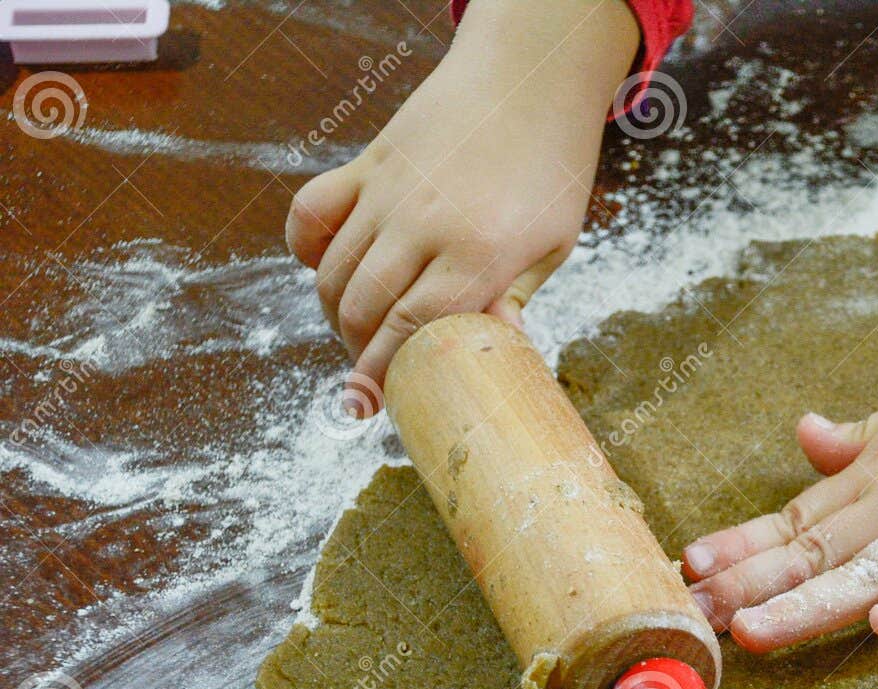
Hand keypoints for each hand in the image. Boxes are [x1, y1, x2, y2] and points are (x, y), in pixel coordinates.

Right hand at [284, 0, 639, 385]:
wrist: (528, 79)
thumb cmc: (551, 168)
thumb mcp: (554, 243)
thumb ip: (514, 299)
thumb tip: (495, 353)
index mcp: (479, 252)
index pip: (414, 328)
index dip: (384, 371)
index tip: (371, 402)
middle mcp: (425, 223)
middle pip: (364, 308)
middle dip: (359, 351)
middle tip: (371, 370)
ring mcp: (389, 191)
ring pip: (332, 271)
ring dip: (335, 314)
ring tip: (357, 333)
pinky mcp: (367, 164)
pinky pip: (311, 214)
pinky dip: (306, 249)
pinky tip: (326, 270)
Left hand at [682, 282, 877, 651]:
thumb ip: (861, 440)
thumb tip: (807, 434)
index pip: (798, 519)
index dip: (742, 545)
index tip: (687, 568)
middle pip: (818, 551)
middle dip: (751, 586)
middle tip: (692, 617)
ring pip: (871, 569)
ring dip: (810, 602)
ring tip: (755, 631)